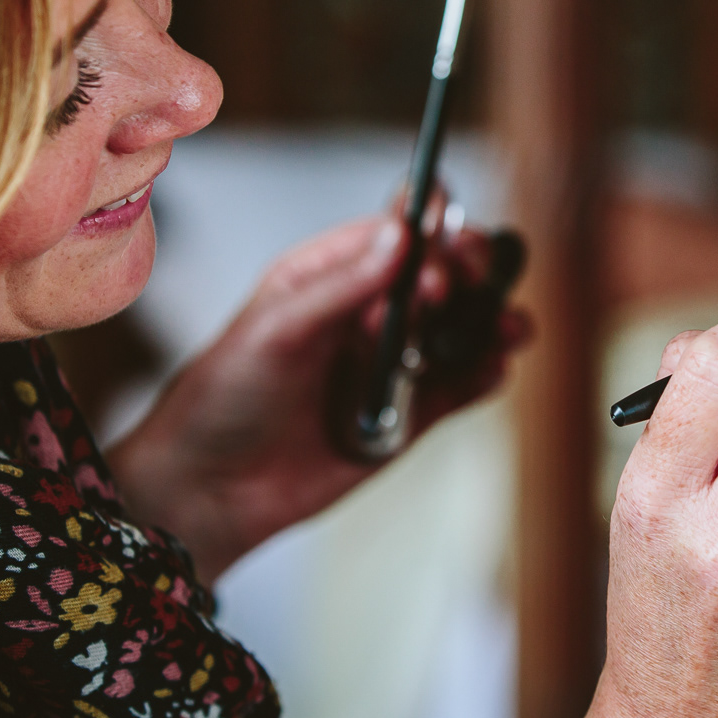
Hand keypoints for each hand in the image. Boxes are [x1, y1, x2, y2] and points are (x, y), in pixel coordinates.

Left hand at [107, 211, 525, 581]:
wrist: (210, 490)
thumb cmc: (223, 398)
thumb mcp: (275, 329)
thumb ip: (342, 285)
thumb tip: (401, 233)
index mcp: (332, 273)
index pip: (397, 229)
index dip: (430, 227)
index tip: (443, 245)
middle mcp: (370, 310)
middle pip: (444, 271)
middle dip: (469, 271)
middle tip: (467, 288)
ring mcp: (394, 360)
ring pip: (463, 326)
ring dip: (492, 319)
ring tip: (506, 327)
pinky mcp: (411, 413)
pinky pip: (463, 385)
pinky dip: (486, 373)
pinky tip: (491, 368)